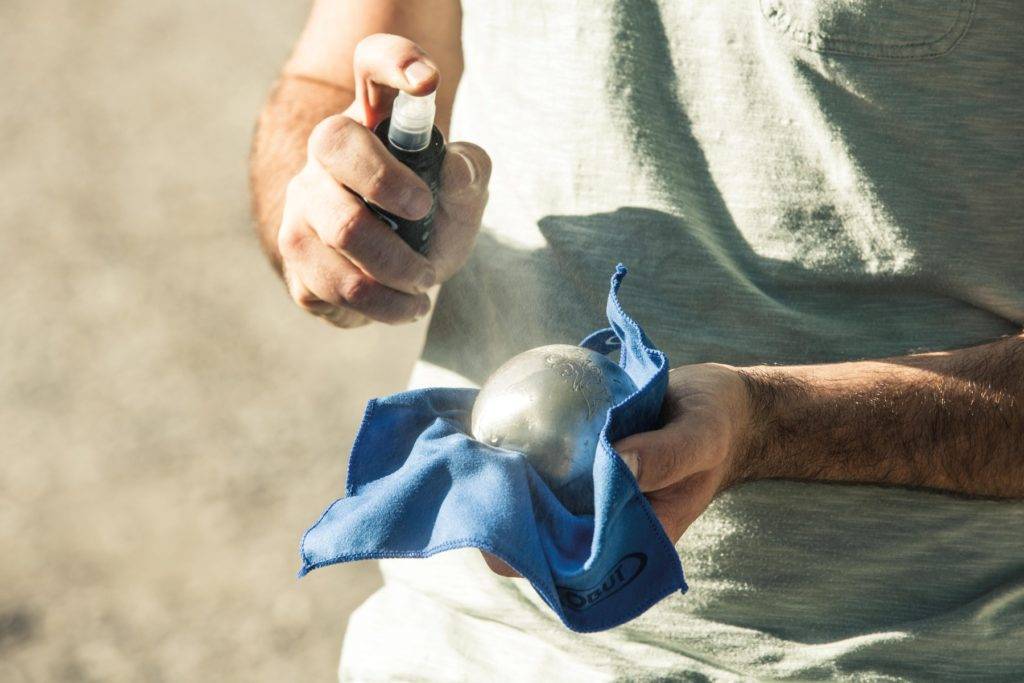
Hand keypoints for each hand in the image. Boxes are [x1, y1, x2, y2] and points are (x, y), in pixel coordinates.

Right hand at [277, 34, 489, 327]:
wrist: (392, 271)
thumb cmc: (427, 215)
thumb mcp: (462, 194)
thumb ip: (471, 174)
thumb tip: (456, 172)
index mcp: (372, 119)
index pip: (372, 63)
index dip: (395, 61)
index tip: (427, 83)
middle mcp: (326, 151)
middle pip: (337, 146)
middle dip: (390, 186)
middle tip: (424, 214)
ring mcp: (301, 201)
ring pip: (340, 229)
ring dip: (396, 268)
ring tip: (423, 284)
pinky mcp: (294, 254)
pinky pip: (332, 284)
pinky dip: (380, 306)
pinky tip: (400, 304)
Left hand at [482, 363, 753, 576]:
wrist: (722, 406)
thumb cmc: (715, 426)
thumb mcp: (699, 438)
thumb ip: (665, 455)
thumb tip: (616, 462)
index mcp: (634, 538)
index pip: (571, 563)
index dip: (530, 555)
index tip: (498, 524)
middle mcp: (606, 523)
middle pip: (543, 535)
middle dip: (505, 518)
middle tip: (474, 478)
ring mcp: (592, 494)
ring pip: (538, 500)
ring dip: (505, 483)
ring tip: (469, 453)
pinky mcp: (583, 463)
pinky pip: (546, 462)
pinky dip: (521, 447)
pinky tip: (490, 419)